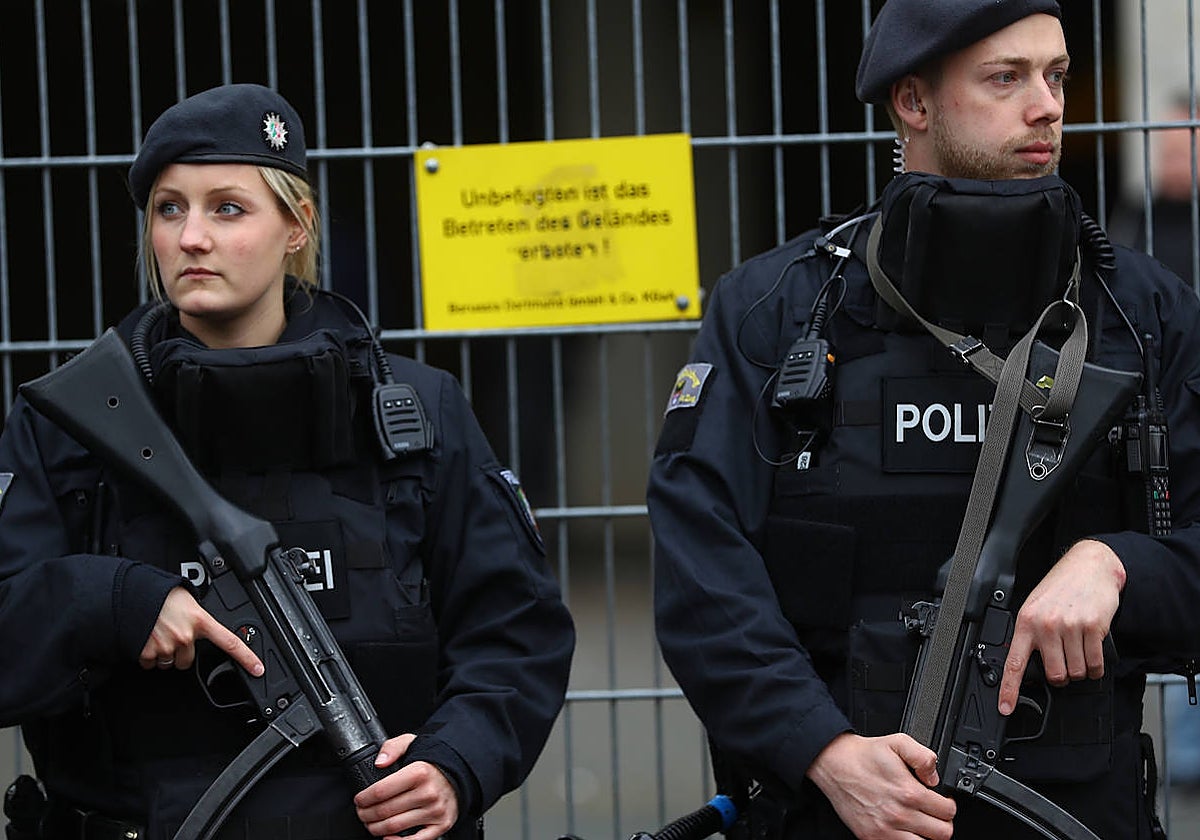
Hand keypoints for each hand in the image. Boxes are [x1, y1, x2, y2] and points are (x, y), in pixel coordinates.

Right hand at [138, 586, 263, 675]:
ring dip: (165, 653)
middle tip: (172, 634)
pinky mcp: (148, 653)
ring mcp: (167, 646)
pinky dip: (148, 655)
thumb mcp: (188, 599)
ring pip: (170, 663)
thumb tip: (201, 622)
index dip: (247, 658)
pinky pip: (151, 663)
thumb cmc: (158, 593)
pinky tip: (146, 639)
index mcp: (200, 620)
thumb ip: (198, 615)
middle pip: (189, 659)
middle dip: (182, 651)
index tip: (258, 669)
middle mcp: (185, 636)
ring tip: (158, 633)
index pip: (230, 642)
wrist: (130, 593)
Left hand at [354, 734, 458, 838]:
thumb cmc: (433, 762)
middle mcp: (428, 793)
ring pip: (394, 826)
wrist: (461, 773)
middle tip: (361, 812)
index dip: (364, 798)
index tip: (359, 799)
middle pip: (384, 810)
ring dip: (375, 828)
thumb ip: (392, 747)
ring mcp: (435, 811)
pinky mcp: (441, 825)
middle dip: (366, 814)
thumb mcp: (413, 743)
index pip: (381, 791)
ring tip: (371, 823)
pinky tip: (387, 837)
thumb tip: (379, 762)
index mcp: (419, 772)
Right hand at [806, 732, 955, 839]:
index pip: (947, 812)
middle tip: (934, 814)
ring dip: (927, 835)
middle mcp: (898, 814)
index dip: (949, 805)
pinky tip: (905, 829)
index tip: (943, 802)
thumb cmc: (864, 755)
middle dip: (942, 823)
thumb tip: (935, 778)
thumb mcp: (898, 741)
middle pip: (942, 834)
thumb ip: (924, 757)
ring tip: (921, 824)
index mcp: (908, 792)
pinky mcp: (871, 837)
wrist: (834, 763)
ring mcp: (884, 830)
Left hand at [998, 539, 1125, 714]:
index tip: (1005, 708)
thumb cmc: (1060, 588)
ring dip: (1080, 669)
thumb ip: (1030, 634)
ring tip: (1078, 650)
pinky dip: (1096, 666)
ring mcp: (1070, 627)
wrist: (1089, 566)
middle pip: (1055, 675)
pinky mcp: (1093, 628)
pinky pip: (1096, 664)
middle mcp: (1046, 626)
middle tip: (1063, 662)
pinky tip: (1092, 652)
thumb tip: (1025, 664)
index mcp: (1026, 622)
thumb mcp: (1035, 607)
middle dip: (1061, 676)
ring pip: (1077, 672)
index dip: (1008, 689)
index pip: (1013, 662)